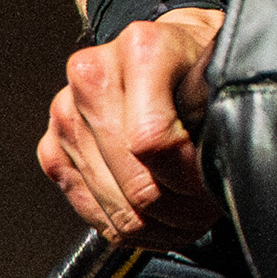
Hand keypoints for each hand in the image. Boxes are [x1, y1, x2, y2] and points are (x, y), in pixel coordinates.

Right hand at [38, 8, 222, 245]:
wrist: (163, 52)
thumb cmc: (195, 64)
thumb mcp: (224, 74)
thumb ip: (221, 115)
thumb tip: (222, 173)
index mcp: (139, 50)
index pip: (156, 143)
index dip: (191, 178)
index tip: (213, 182)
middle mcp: (92, 77)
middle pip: (138, 184)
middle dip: (182, 209)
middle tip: (207, 207)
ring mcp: (66, 115)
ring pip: (118, 210)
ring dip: (161, 224)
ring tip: (187, 211)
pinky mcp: (52, 149)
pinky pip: (93, 215)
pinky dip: (130, 227)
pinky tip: (156, 214)